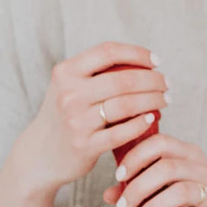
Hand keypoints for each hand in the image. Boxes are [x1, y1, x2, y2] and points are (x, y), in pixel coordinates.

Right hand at [20, 41, 168, 191]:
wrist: (40, 154)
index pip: (108, 52)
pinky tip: (151, 118)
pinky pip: (121, 132)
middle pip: (123, 79)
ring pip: (126, 105)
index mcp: (66, 72)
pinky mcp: (85, 145)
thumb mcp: (68, 87)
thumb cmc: (64, 115)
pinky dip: (141, 124)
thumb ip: (94, 72)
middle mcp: (69, 94)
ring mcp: (76, 120)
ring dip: (152, 100)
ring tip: (165, 100)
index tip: (156, 61)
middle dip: (152, 80)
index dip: (137, 53)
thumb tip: (141, 61)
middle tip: (166, 84)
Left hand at [103, 134, 206, 206]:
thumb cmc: (204, 204)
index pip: (159, 143)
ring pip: (178, 193)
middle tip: (122, 206)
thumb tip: (109, 195)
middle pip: (165, 168)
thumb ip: (145, 187)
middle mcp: (202, 169)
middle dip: (137, 187)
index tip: (119, 176)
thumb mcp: (176, 189)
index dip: (135, 157)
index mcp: (189, 155)